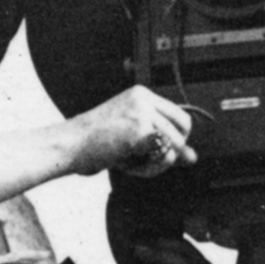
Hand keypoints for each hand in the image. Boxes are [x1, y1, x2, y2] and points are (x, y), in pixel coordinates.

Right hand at [64, 86, 198, 176]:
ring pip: (176, 143)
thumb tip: (193, 157)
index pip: (179, 115)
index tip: (164, 150)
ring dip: (159, 163)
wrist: (71, 144)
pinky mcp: (140, 129)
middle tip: (149, 159)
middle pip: (184, 127)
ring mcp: (143, 112)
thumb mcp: (133, 141)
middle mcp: (144, 99)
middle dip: (173, 149)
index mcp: (141, 95)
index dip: (178, 137)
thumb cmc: (96, 143)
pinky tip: (129, 165)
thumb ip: (163, 146)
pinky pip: (164, 155)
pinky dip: (151, 168)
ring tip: (134, 164)